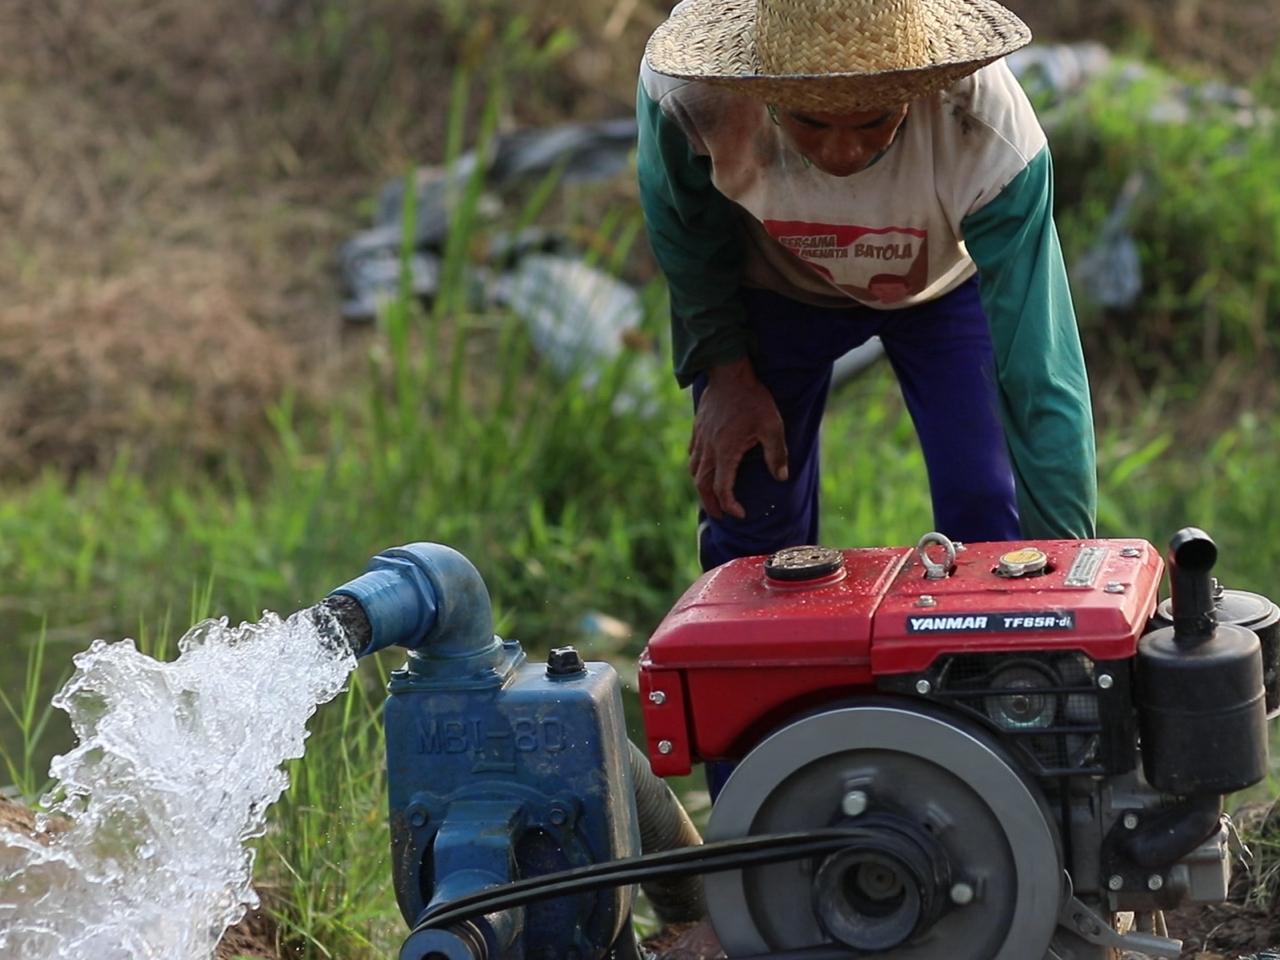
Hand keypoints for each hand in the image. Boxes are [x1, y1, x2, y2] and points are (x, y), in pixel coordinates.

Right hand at [689, 358, 788, 519]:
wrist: (729, 373)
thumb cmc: (753, 399)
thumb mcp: (772, 426)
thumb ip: (777, 454)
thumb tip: (781, 477)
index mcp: (726, 451)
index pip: (722, 488)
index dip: (730, 505)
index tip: (740, 513)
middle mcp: (709, 449)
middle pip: (702, 485)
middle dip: (710, 504)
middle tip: (720, 516)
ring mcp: (701, 438)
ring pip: (694, 470)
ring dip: (701, 487)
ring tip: (710, 496)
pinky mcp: (698, 428)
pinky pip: (692, 454)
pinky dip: (696, 467)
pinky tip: (703, 468)